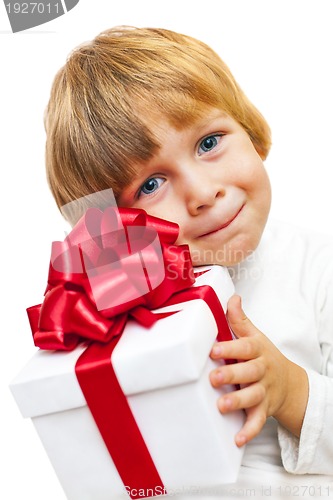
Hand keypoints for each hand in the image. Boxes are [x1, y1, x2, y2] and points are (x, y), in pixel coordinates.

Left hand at [210, 295, 308, 446]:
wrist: (289, 382)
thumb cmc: (264, 356)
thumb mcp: (254, 336)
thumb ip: (240, 319)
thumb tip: (232, 297)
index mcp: (257, 350)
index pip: (245, 347)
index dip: (230, 348)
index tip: (214, 349)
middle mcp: (262, 370)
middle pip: (249, 372)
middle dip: (232, 375)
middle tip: (214, 378)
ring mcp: (264, 391)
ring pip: (253, 396)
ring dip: (238, 401)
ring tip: (222, 406)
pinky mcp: (264, 409)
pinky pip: (258, 421)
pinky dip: (249, 431)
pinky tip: (237, 439)